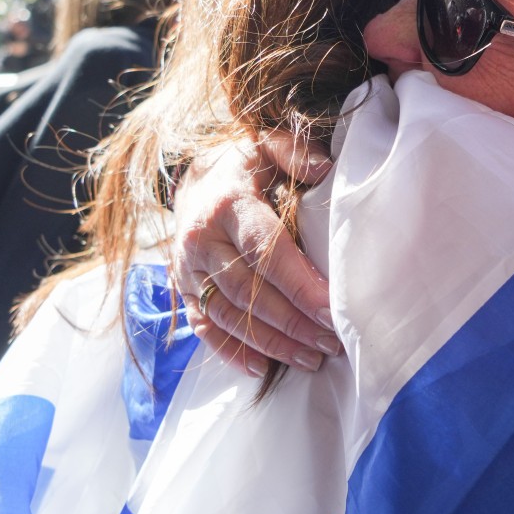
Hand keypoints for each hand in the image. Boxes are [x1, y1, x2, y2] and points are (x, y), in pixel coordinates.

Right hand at [173, 131, 338, 376]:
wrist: (192, 179)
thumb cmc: (244, 165)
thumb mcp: (266, 145)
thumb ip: (295, 153)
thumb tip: (325, 169)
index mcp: (227, 204)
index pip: (265, 251)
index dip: (298, 284)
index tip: (331, 309)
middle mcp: (201, 240)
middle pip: (248, 291)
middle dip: (292, 322)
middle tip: (331, 343)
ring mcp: (188, 269)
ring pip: (228, 315)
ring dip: (270, 342)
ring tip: (310, 359)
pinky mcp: (182, 289)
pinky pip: (204, 327)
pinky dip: (231, 352)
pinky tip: (262, 369)